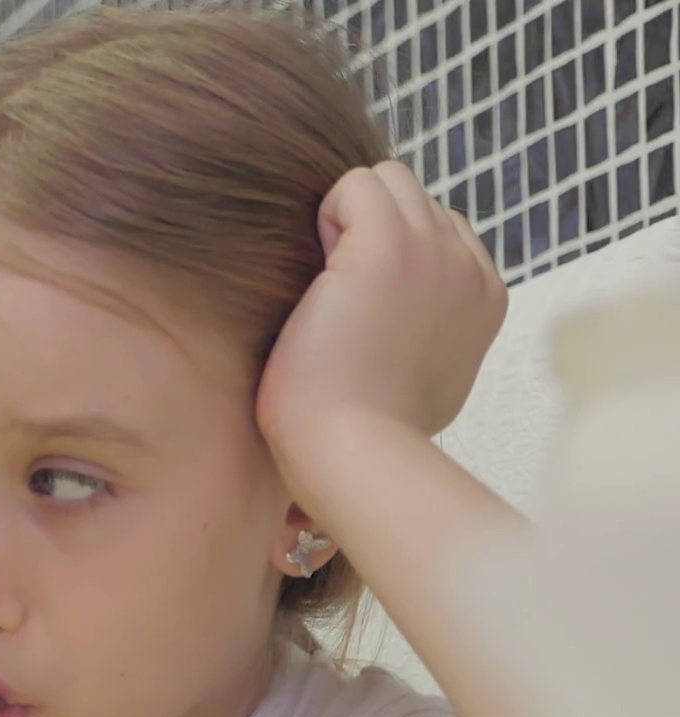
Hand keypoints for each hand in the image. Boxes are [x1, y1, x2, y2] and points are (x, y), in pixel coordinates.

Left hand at [257, 162, 507, 451]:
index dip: (387, 251)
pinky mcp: (391, 246)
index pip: (438, 229)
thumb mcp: (417, 378)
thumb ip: (424, 330)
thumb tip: (394, 316)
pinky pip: (356, 183)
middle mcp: (470, 268)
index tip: (359, 305)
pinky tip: (318, 274)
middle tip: (336, 293)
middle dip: (365, 227)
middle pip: (413, 196)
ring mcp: (437, 252)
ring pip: (386, 180)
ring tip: (327, 283)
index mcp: (483, 298)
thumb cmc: (364, 433)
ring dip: (346, 217)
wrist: (354, 453)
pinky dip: (327, 215)